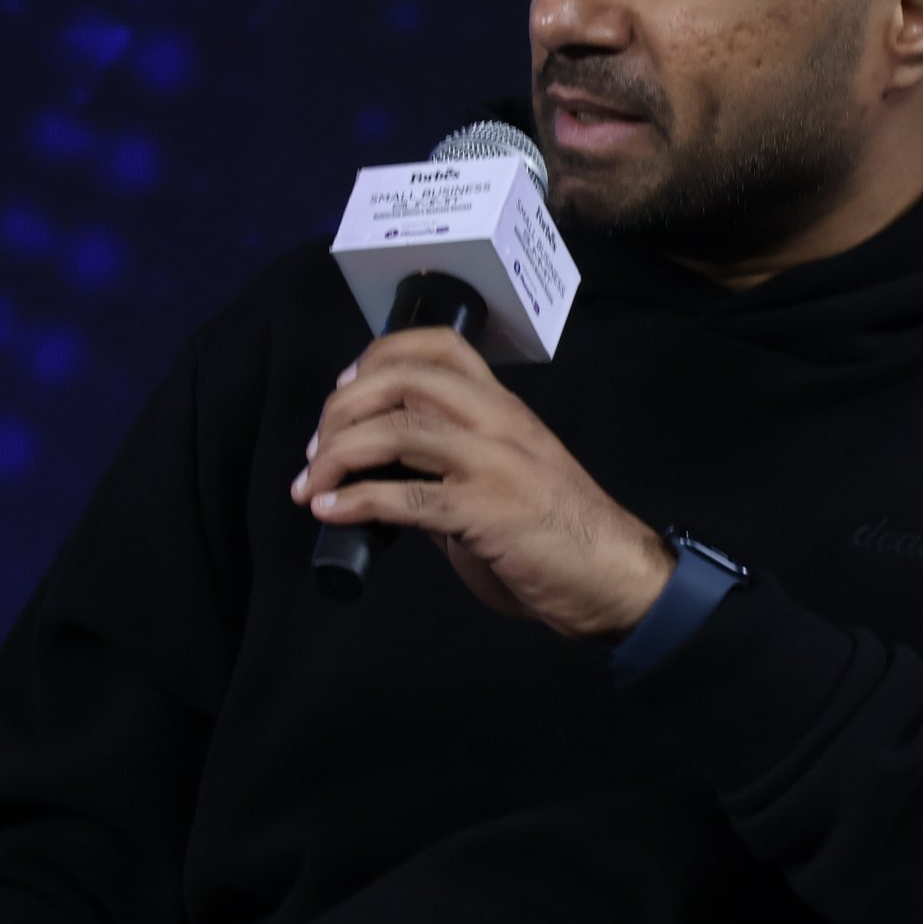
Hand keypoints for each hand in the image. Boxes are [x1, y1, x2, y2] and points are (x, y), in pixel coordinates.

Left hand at [289, 326, 676, 642]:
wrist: (611, 577)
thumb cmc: (556, 535)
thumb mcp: (501, 478)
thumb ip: (448, 465)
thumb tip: (380, 474)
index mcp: (501, 406)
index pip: (439, 346)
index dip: (377, 357)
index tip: (342, 393)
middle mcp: (496, 420)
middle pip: (402, 379)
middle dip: (341, 409)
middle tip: (315, 450)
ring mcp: (492, 461)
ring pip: (397, 429)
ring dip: (337, 455)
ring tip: (311, 485)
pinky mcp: (486, 510)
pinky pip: (406, 497)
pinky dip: (356, 502)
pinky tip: (331, 512)